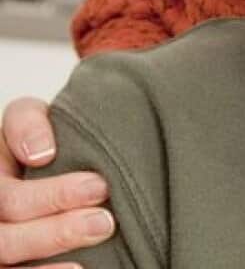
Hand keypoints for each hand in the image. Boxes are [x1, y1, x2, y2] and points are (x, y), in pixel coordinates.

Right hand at [1, 97, 114, 267]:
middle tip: (106, 220)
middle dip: (56, 229)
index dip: (50, 196)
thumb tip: (40, 153)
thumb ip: (29, 122)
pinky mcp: (9, 259)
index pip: (7, 195)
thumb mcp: (30, 119)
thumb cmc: (44, 139)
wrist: (54, 158)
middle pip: (6, 231)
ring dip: (52, 247)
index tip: (100, 185)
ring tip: (98, 237)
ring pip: (7, 253)